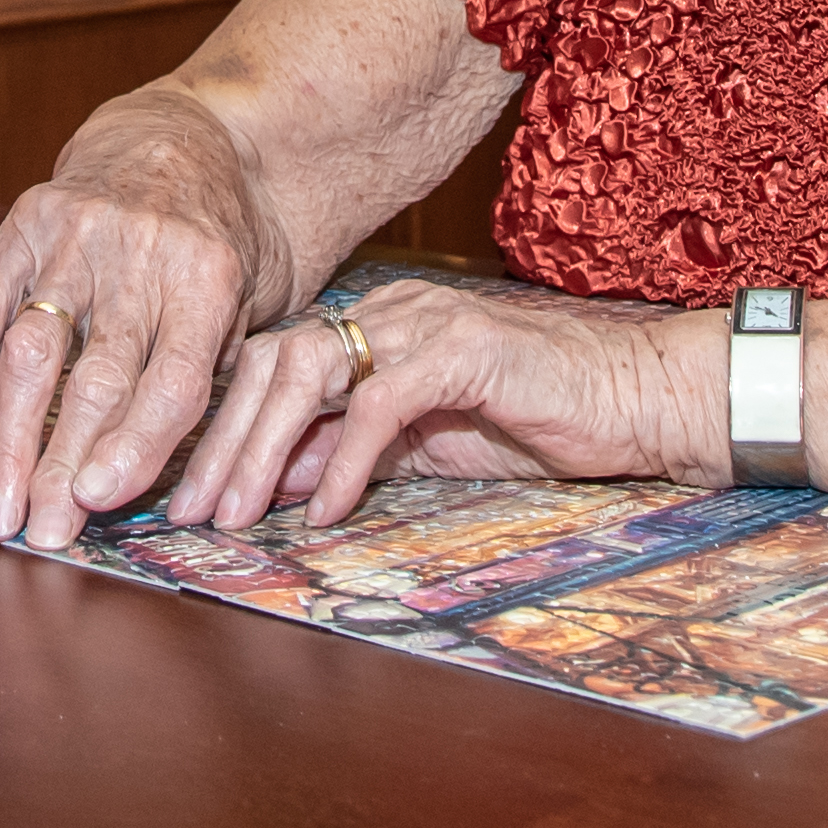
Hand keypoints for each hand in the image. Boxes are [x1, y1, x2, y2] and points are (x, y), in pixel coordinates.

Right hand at [0, 93, 286, 548]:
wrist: (184, 141)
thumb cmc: (221, 245)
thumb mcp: (247, 302)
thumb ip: (207, 374)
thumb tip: (152, 477)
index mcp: (208, 277)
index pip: (171, 379)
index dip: (136, 446)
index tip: (99, 502)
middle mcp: (139, 254)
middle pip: (96, 377)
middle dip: (64, 464)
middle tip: (42, 533)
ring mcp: (76, 235)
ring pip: (33, 349)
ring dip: (11, 438)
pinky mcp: (26, 223)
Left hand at [167, 280, 708, 529]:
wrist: (641, 400)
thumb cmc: (540, 422)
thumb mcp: (426, 447)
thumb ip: (353, 454)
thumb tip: (278, 483)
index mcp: (374, 329)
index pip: (269, 367)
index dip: (220, 428)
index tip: (186, 494)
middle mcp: (389, 313)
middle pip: (272, 364)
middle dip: (222, 442)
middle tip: (188, 512)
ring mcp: (425, 325)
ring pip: (310, 373)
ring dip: (264, 448)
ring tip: (237, 514)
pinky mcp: (464, 350)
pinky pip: (382, 401)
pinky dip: (346, 459)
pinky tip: (327, 511)